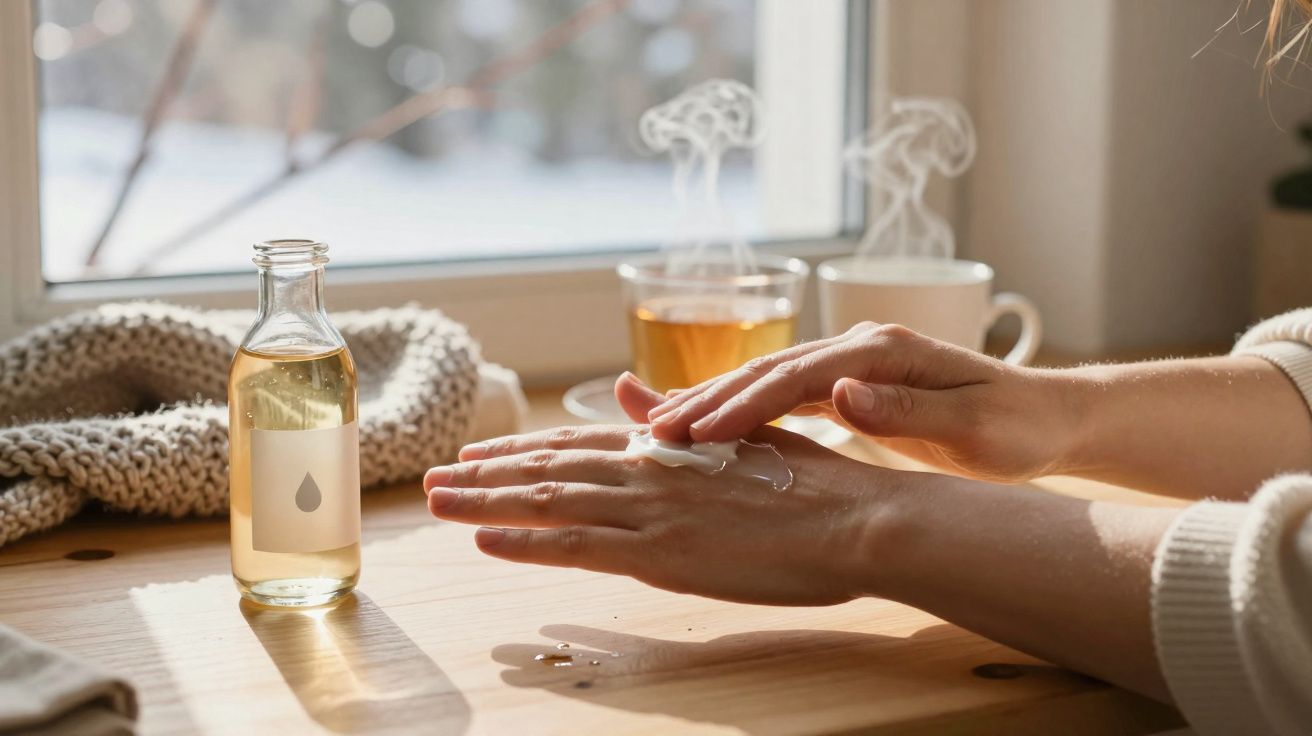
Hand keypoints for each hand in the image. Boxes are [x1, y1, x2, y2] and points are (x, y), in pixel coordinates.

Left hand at [426, 382, 899, 605]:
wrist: (859, 519)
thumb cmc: (816, 487)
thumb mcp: (742, 443)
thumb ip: (677, 421)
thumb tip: (629, 392)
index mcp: (668, 448)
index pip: (576, 447)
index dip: (520, 452)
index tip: (475, 455)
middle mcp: (649, 472)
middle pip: (548, 470)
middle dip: (484, 474)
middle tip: (430, 478)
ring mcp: (652, 511)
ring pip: (549, 503)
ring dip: (486, 502)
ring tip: (436, 502)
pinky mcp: (663, 551)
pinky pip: (578, 546)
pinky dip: (527, 542)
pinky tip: (484, 539)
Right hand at [641, 322, 1078, 483]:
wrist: (1049, 416)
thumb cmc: (1018, 426)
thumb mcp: (974, 425)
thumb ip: (907, 408)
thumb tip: (842, 393)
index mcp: (885, 350)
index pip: (798, 375)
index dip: (744, 403)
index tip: (698, 432)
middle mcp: (862, 347)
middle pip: (770, 369)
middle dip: (709, 399)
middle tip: (653, 430)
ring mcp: (855, 362)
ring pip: (769, 380)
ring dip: (715, 403)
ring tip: (660, 427)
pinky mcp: (855, 383)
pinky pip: (784, 396)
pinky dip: (742, 410)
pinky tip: (709, 427)